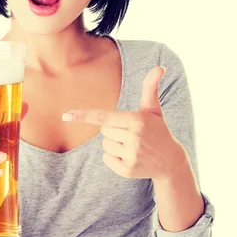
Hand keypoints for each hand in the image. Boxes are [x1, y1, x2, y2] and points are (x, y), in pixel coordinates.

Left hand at [62, 67, 185, 181]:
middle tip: (132, 134)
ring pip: (105, 145)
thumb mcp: (153, 109)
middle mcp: (133, 138)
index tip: (66, 115)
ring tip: (133, 146)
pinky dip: (114, 158)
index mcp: (136, 120)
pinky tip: (130, 157)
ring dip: (114, 145)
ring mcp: (130, 155)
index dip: (84, 115)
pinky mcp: (127, 170)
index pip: (104, 117)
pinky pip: (106, 159)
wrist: (170, 161)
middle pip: (104, 131)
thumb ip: (151, 87)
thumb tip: (160, 67)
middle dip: (114, 131)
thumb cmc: (158, 130)